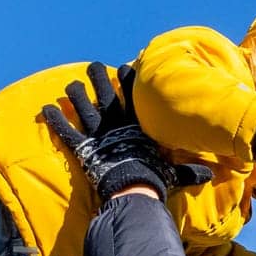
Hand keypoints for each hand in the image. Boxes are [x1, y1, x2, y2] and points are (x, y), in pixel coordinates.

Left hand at [42, 62, 212, 203]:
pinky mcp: (82, 146)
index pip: (133, 94)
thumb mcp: (172, 174)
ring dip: (76, 93)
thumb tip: (210, 176)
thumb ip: (188, 172)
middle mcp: (116, 121)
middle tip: (93, 67)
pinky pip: (65, 129)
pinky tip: (45, 108)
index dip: (128, 78)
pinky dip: (55, 119)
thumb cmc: (152, 179)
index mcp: (137, 123)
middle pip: (105, 91)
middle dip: (98, 76)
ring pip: (83, 105)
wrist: (131, 188)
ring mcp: (98, 132)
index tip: (124, 67)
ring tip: (71, 85)